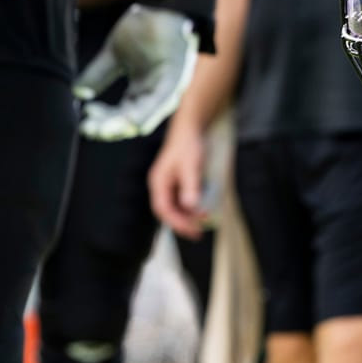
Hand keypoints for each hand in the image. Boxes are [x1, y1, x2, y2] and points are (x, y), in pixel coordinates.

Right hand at [74, 4, 198, 139]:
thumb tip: (76, 92)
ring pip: (145, 118)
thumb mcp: (115, 54)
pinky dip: (145, 113)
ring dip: (122, 125)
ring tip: (101, 129)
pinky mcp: (175, 79)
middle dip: (108, 128)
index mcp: (140, 92)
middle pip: (131, 122)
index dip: (102, 122)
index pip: (120, 116)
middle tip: (88, 130)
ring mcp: (167, 89)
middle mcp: (154, 96)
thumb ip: (98, 74)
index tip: (83, 123)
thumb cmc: (143, 30)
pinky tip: (130, 121)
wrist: (163, 7)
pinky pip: (161, 102)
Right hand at [149, 122, 208, 238]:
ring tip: (202, 223)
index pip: (163, 209)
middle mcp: (161, 185)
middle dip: (182, 223)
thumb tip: (191, 206)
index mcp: (159, 182)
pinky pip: (181, 200)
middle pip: (167, 211)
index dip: (177, 222)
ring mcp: (168, 184)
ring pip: (175, 206)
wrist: (190, 129)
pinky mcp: (177, 181)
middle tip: (198, 233)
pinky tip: (202, 210)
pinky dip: (190, 207)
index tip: (192, 230)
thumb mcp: (191, 166)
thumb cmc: (189, 145)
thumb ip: (191, 186)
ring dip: (187, 216)